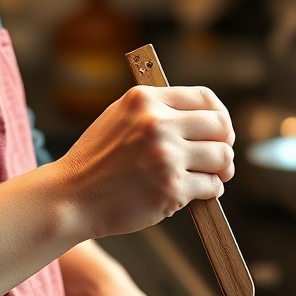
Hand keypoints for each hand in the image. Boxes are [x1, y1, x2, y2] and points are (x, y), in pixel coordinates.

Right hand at [58, 85, 234, 239]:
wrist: (71, 197)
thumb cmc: (96, 160)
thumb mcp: (120, 117)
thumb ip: (156, 110)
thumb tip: (203, 117)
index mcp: (145, 100)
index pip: (205, 98)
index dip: (220, 116)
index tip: (220, 131)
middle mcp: (157, 124)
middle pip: (221, 127)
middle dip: (225, 144)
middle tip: (219, 160)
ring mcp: (166, 157)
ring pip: (222, 158)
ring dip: (221, 170)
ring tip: (211, 177)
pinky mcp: (171, 188)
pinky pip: (211, 186)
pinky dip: (209, 191)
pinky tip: (195, 193)